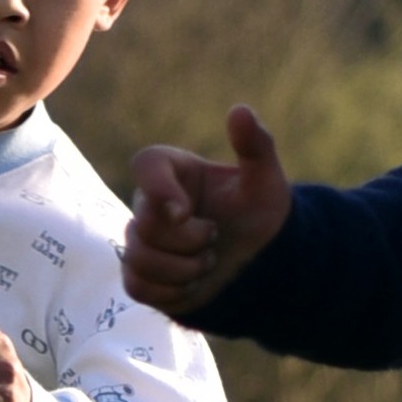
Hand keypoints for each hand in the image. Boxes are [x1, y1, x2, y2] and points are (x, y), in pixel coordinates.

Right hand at [122, 105, 289, 317]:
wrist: (260, 266)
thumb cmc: (259, 217)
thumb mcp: (264, 182)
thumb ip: (255, 146)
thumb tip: (240, 110)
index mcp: (175, 172)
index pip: (145, 165)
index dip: (157, 188)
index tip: (183, 212)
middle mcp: (151, 204)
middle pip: (144, 224)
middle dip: (188, 240)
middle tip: (215, 238)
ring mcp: (143, 241)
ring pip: (138, 258)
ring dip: (183, 269)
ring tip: (209, 263)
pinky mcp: (141, 276)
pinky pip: (137, 287)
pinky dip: (171, 291)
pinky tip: (194, 285)